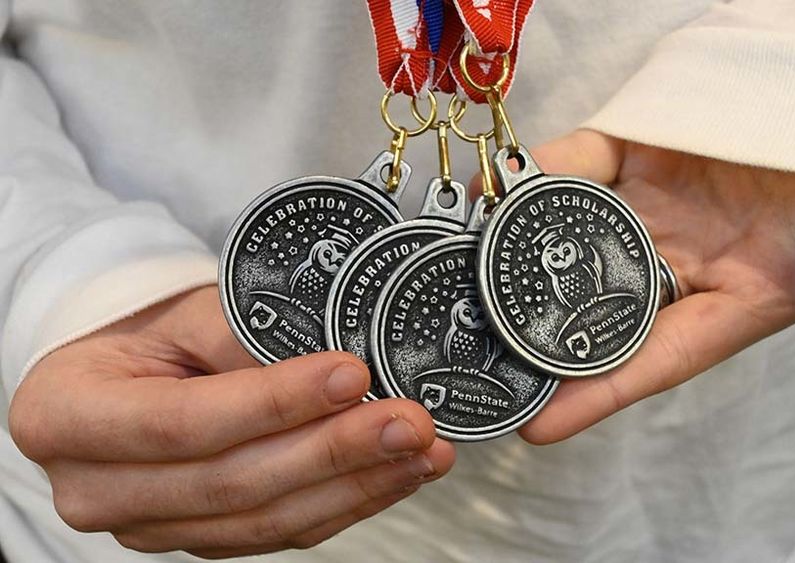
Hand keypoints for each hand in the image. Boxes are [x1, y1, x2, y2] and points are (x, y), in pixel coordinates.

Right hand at [8, 287, 454, 558]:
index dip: (273, 403)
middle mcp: (99, 488)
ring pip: (263, 522)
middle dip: (332, 452)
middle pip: (231, 484)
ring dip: (354, 486)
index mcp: (66, 417)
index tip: (349, 374)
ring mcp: (151, 525)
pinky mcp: (200, 538)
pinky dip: (345, 504)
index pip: (183, 423)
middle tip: (407, 421)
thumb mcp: (184, 312)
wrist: (127, 371)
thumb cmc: (147, 333)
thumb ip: (245, 336)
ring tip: (419, 450)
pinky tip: (394, 475)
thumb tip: (335, 372)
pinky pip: (279, 535)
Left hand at [503, 130, 794, 443]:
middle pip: (593, 305)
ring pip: (573, 235)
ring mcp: (652, 203)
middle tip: (475, 355)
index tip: (538, 428)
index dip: (596, 397)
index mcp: (732, 296)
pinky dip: (540, 174)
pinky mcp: (635, 149)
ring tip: (463, 276)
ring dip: (519, 254)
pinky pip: (579, 163)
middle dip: (535, 330)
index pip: (655, 359)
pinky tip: (499, 189)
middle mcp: (679, 256)